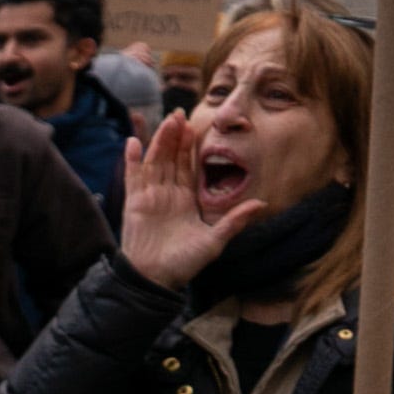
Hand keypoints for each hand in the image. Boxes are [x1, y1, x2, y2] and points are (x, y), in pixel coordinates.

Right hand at [118, 108, 229, 290]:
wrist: (156, 279)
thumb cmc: (184, 263)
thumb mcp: (215, 240)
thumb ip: (235, 220)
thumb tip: (262, 203)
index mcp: (185, 199)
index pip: (188, 166)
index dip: (190, 147)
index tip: (196, 126)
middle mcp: (167, 194)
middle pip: (171, 159)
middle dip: (175, 137)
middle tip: (180, 113)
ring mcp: (150, 197)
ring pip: (154, 162)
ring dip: (159, 141)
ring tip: (167, 121)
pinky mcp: (134, 203)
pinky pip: (132, 177)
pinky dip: (132, 160)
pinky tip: (133, 142)